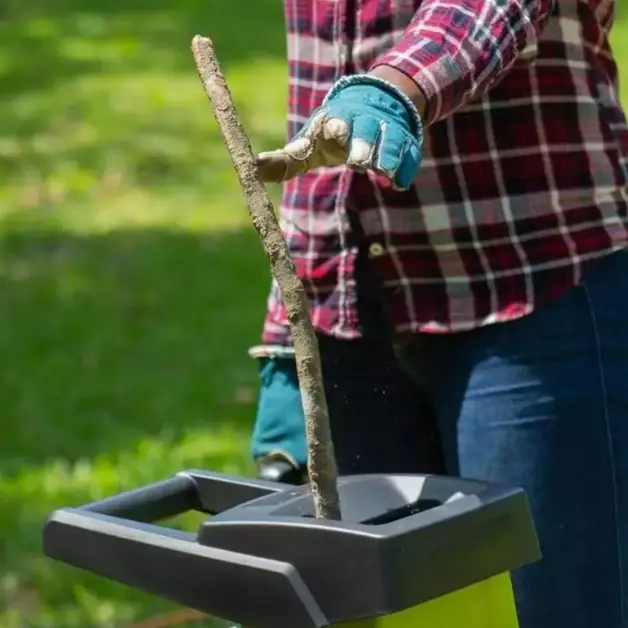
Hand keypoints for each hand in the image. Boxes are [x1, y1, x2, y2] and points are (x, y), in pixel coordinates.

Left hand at [255, 74, 423, 190]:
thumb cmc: (332, 132)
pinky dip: (405, 168)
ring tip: (385, 172)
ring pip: (391, 141)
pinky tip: (399, 183)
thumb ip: (286, 159)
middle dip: (364, 144)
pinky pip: (410, 155)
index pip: (335, 122)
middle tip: (359, 161)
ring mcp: (387, 131)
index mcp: (336, 120)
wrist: (374, 104)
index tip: (335, 132)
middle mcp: (363, 122)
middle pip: (366, 131)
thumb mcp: (310, 143)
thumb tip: (251, 170)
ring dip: (387, 156)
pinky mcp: (406, 143)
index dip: (335, 127)